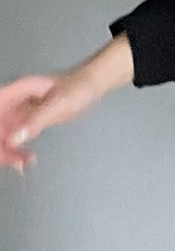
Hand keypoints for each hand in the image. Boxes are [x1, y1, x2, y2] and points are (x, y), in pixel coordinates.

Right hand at [1, 37, 132, 172]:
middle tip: (13, 162)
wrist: (90, 86)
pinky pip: (16, 136)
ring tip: (20, 164)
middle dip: (1, 144)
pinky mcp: (28, 121)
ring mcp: (20, 111)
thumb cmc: (77, 88)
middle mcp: (14, 101)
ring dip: (8, 150)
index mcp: (16, 91)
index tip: (2, 144)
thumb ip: (36, 121)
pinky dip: (17, 149)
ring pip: (5, 133)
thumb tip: (15, 139)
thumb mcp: (57, 105)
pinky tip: (25, 159)